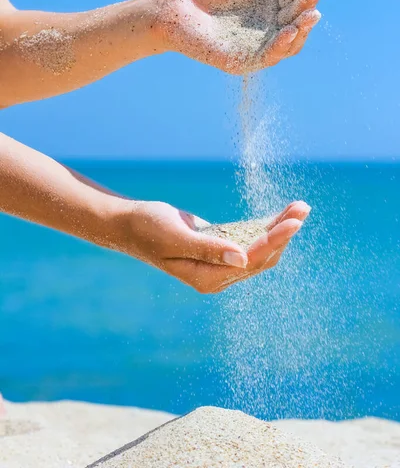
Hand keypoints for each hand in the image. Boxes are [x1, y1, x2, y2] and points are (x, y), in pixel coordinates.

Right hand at [115, 199, 310, 292]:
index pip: (250, 260)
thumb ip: (209, 249)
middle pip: (261, 256)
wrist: (130, 224)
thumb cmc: (148, 229)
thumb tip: (242, 259)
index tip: (294, 221)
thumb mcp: (177, 237)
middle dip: (283, 233)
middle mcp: (218, 275)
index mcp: (207, 278)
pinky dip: (264, 226)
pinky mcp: (220, 248)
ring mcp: (220, 263)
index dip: (273, 240)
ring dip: (279, 228)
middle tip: (303, 208)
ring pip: (259, 248)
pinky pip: (249, 239)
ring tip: (299, 207)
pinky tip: (280, 214)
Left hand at [160, 0, 325, 73]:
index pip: (294, 1)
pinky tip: (289, 31)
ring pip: (288, 44)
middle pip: (295, 22)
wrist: (174, 7)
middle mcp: (265, 28)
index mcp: (266, 7)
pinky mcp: (242, 62)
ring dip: (302, 30)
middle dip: (308, 7)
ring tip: (310, 15)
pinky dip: (281, 47)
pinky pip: (267, 58)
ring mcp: (255, 46)